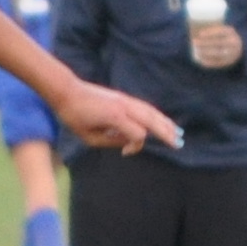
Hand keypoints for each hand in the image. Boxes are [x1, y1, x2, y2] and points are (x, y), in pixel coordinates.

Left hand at [56, 85, 182, 155]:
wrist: (67, 91)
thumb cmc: (74, 116)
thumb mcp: (89, 137)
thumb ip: (110, 141)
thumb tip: (127, 142)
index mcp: (115, 116)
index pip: (138, 134)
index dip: (135, 147)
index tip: (124, 153)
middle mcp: (124, 106)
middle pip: (151, 120)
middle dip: (166, 133)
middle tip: (179, 144)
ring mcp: (125, 99)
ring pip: (151, 111)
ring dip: (166, 123)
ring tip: (178, 133)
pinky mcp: (123, 97)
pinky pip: (145, 107)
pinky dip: (156, 115)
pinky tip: (163, 121)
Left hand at [186, 21, 242, 70]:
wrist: (237, 49)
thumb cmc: (223, 37)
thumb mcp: (221, 31)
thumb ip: (212, 31)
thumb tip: (196, 32)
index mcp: (231, 32)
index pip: (220, 31)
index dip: (210, 33)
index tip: (200, 34)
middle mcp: (233, 43)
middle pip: (217, 43)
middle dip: (205, 42)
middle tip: (194, 41)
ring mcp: (232, 53)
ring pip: (217, 53)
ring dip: (205, 52)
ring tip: (196, 50)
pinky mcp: (228, 62)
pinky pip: (217, 62)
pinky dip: (207, 61)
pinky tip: (200, 59)